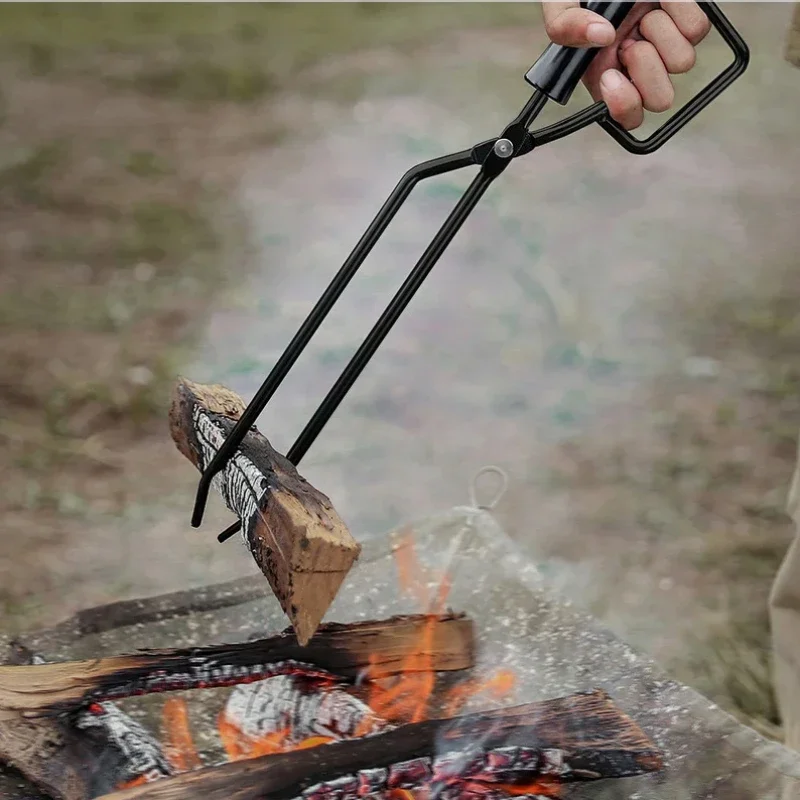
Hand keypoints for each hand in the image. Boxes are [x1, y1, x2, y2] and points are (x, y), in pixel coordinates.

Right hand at [541, 2, 710, 129]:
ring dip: (660, 32)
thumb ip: (565, 26)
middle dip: (645, 68)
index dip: (623, 106)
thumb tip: (602, 37)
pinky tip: (660, 0)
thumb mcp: (561, 5)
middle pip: (661, 99)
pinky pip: (696, 29)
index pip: (627, 116)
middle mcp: (638, 66)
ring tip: (643, 14)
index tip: (610, 77)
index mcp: (606, 75)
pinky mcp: (688, 23)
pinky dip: (679, 9)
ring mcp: (666, 46)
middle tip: (629, 42)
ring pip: (682, 62)